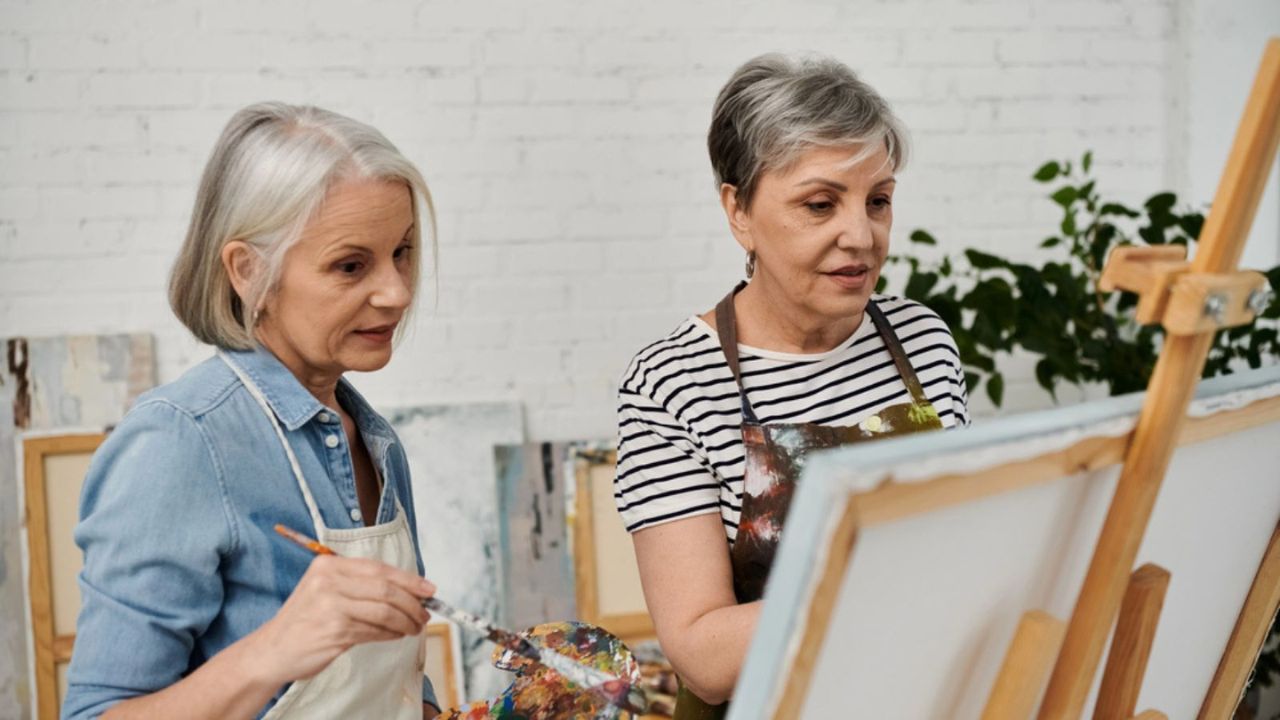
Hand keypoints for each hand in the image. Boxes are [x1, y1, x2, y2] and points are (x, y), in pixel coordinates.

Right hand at [247, 555, 435, 685]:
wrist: (273, 649)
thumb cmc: (305, 620)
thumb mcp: (326, 590)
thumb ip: (360, 585)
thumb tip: (408, 589)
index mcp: (328, 566)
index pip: (379, 569)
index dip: (409, 580)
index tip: (429, 589)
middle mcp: (329, 582)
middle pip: (386, 589)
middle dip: (412, 603)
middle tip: (424, 613)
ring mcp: (331, 606)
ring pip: (384, 612)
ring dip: (405, 622)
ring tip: (413, 627)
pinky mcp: (335, 631)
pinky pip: (374, 631)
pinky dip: (391, 634)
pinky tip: (396, 635)